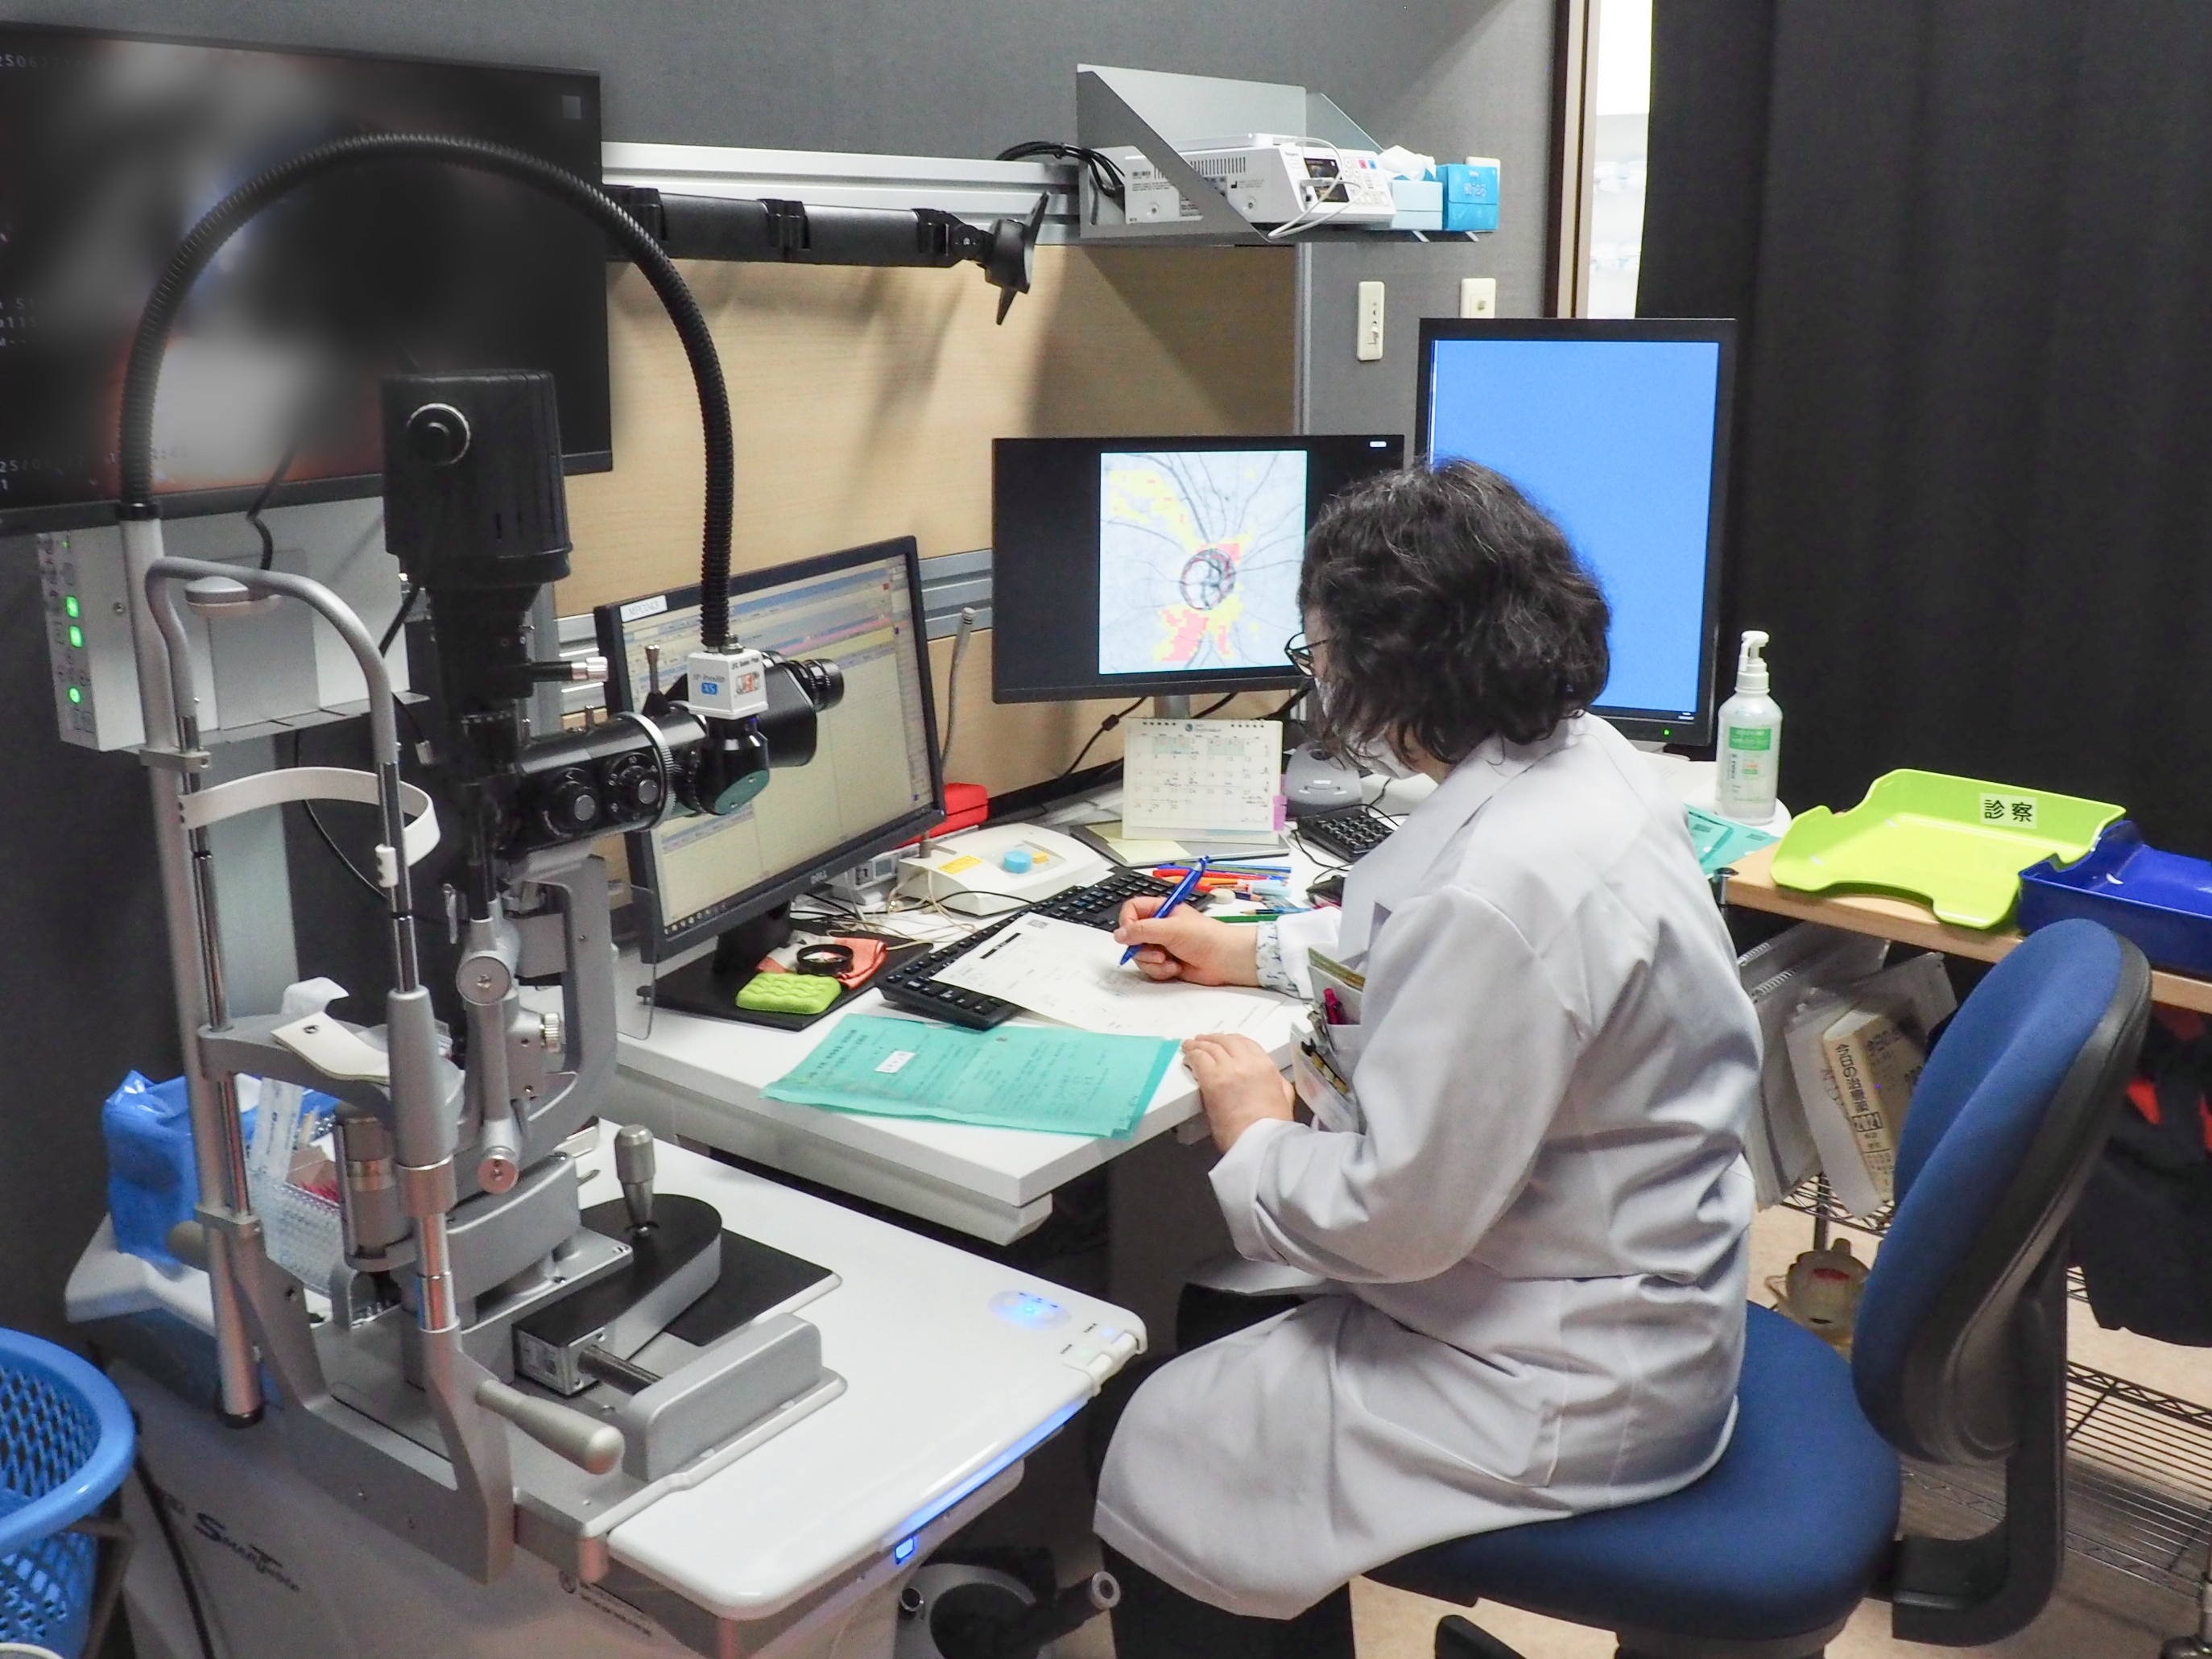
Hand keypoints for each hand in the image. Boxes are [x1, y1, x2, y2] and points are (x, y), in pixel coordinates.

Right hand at [1114, 897, 1260, 985]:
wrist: (1225, 960)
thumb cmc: (1206, 937)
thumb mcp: (1172, 929)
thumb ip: (1143, 930)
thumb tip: (1119, 935)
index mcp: (1160, 910)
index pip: (1131, 911)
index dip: (1127, 923)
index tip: (1131, 935)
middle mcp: (1159, 927)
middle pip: (1132, 937)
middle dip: (1142, 949)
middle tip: (1157, 953)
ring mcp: (1161, 946)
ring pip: (1139, 956)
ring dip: (1152, 963)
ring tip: (1169, 962)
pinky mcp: (1165, 963)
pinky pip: (1150, 969)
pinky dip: (1161, 971)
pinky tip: (1176, 968)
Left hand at [1183, 1033, 1294, 1151]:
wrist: (1259, 1141)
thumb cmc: (1273, 1126)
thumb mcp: (1284, 1097)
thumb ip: (1277, 1081)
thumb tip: (1271, 1076)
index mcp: (1266, 1065)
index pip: (1246, 1043)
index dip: (1231, 1040)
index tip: (1223, 1041)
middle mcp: (1246, 1061)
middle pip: (1225, 1041)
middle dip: (1213, 1039)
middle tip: (1202, 1040)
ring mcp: (1227, 1068)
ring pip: (1209, 1047)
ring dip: (1198, 1045)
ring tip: (1190, 1045)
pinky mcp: (1211, 1080)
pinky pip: (1198, 1059)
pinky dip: (1191, 1055)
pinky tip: (1187, 1057)